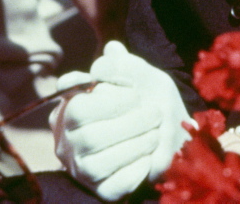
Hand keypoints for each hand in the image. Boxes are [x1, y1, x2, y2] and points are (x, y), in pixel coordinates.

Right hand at [50, 42, 190, 199]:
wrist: (169, 137)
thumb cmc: (147, 102)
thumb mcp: (141, 77)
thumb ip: (125, 63)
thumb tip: (113, 49)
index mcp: (72, 106)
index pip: (74, 102)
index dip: (106, 97)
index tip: (135, 91)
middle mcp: (69, 139)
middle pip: (88, 134)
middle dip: (128, 122)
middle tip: (155, 113)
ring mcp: (81, 167)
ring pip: (97, 162)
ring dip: (133, 145)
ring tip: (155, 134)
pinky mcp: (100, 190)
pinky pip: (112, 186)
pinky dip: (134, 170)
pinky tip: (149, 157)